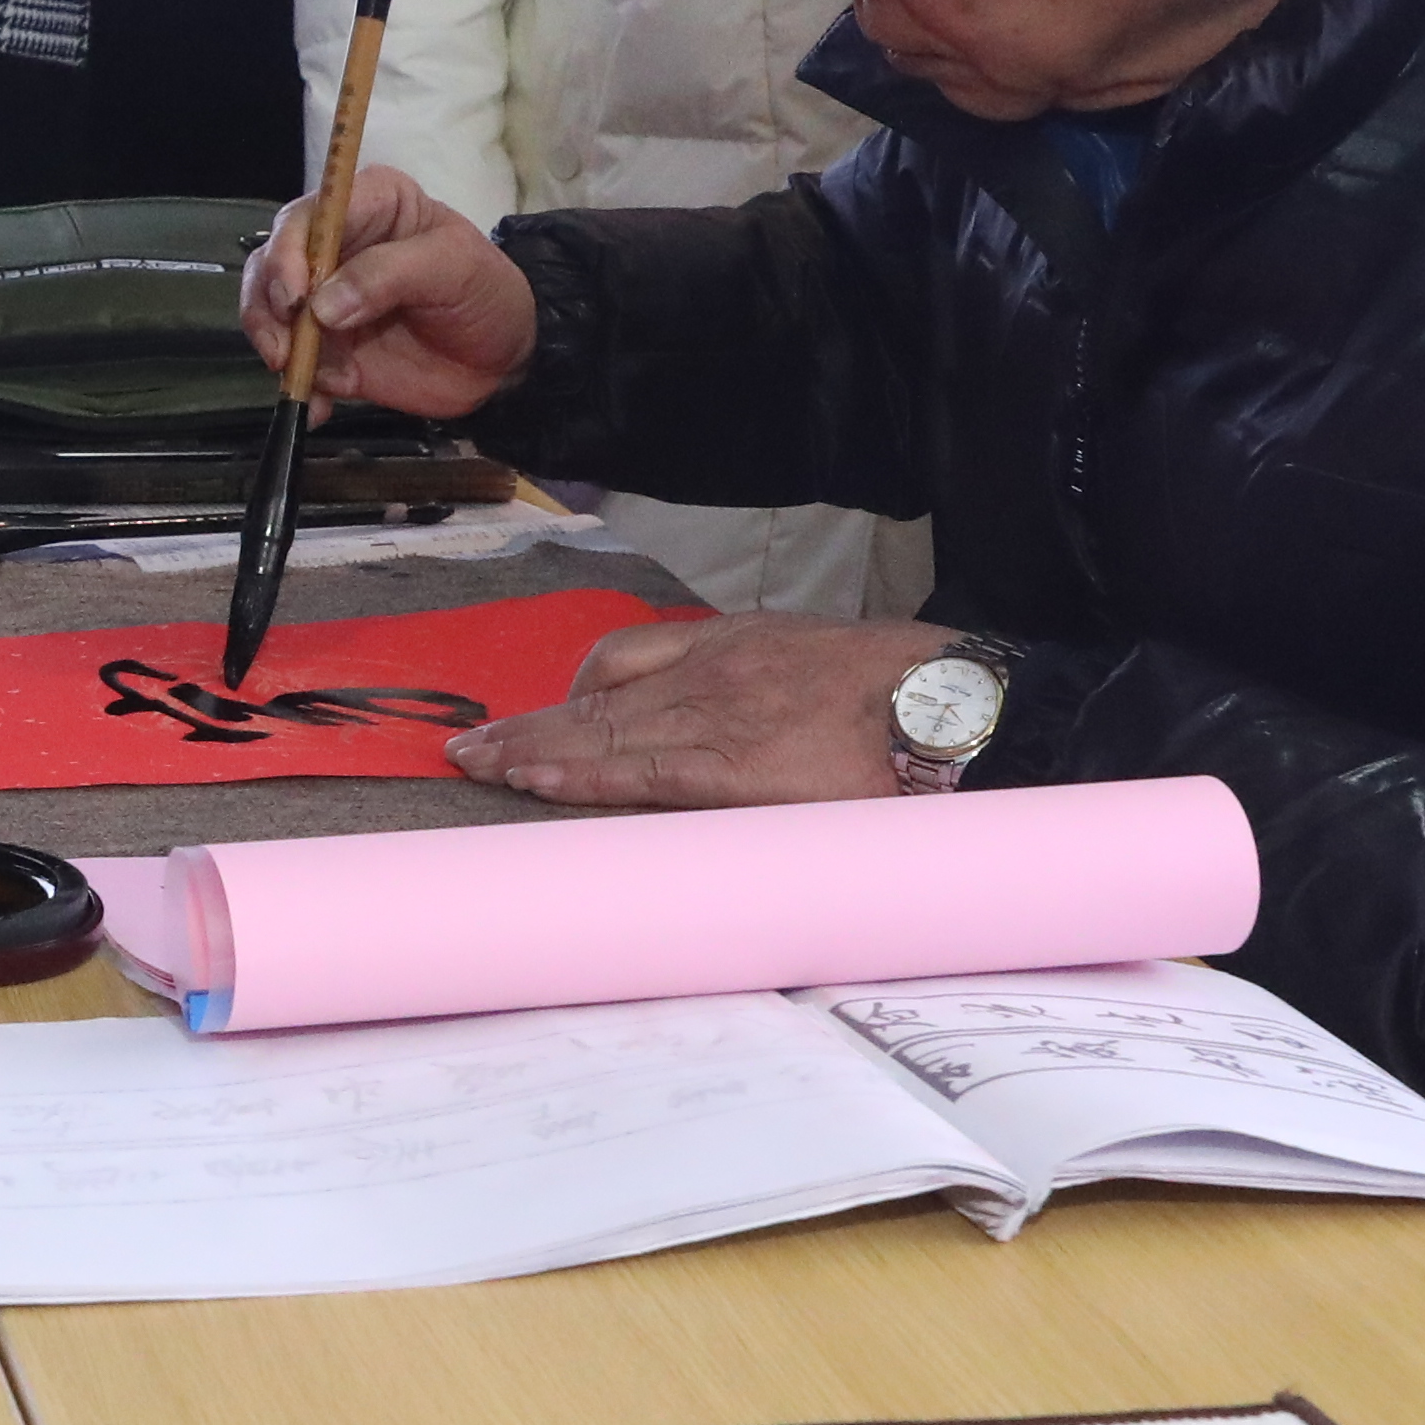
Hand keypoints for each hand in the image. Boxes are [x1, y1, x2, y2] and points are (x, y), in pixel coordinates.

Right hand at [239, 165, 535, 423]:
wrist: (505, 360)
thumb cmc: (487, 294)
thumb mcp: (454, 267)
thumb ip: (388, 275)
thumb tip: (321, 306)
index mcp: (369, 204)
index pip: (310, 215)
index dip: (290, 252)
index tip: (296, 299)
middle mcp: (335, 245)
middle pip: (272, 261)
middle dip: (269, 304)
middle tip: (285, 347)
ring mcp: (325, 298)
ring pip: (269, 309)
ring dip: (275, 344)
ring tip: (306, 379)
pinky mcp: (327, 346)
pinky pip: (293, 362)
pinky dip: (299, 386)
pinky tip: (319, 407)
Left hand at [451, 616, 948, 810]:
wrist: (951, 702)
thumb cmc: (900, 691)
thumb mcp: (817, 659)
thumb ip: (763, 685)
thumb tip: (737, 726)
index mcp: (733, 643)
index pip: (626, 659)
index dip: (572, 693)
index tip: (534, 716)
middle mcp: (710, 672)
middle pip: (596, 697)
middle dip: (530, 725)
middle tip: (473, 748)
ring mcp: (715, 716)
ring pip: (601, 733)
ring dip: (532, 751)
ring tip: (480, 768)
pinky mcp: (730, 766)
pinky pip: (635, 772)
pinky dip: (576, 776)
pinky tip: (533, 781)